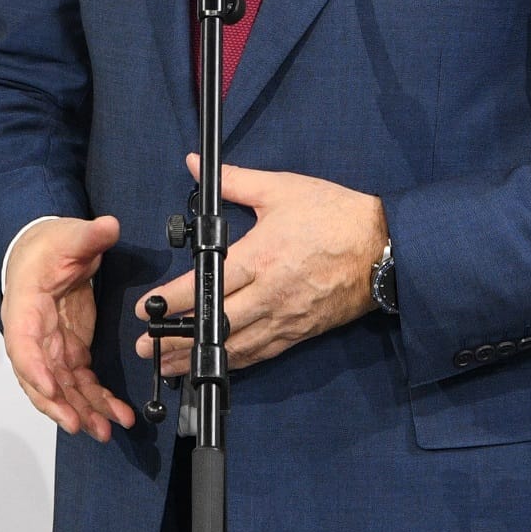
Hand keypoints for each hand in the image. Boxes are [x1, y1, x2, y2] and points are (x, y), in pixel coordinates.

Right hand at [3, 215, 139, 441]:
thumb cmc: (46, 247)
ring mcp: (52, 348)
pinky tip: (116, 415)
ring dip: (83, 411)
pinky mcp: (69, 352)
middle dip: (60, 405)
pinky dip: (96, 401)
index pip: (22, 345)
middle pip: (40, 379)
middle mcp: (33, 337)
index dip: (35, 369)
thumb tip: (108, 227)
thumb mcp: (68, 236)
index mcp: (25, 309)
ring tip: (105, 430)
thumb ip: (88, 236)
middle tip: (80, 424)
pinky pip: (80, 384)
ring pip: (62, 389)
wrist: (43, 252)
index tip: (52, 388)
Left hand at [145, 159, 388, 378]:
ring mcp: (286, 317)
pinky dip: (235, 362)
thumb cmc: (335, 215)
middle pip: (217, 323)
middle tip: (145, 347)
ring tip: (169, 366)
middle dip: (178, 339)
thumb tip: (193, 165)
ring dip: (200, 358)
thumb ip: (234, 180)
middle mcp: (271, 294)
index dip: (175, 300)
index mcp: (262, 258)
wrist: (385, 248)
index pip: (209, 284)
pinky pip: (263, 353)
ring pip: (236, 346)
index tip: (148, 308)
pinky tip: (216, 365)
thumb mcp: (282, 189)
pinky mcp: (301, 332)